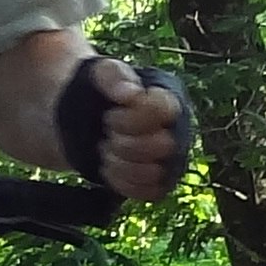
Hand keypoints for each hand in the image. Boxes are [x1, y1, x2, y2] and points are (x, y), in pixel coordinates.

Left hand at [73, 58, 191, 199]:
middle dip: (125, 143)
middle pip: (164, 146)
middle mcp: (179, 128)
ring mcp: (173, 157)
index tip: (110, 114)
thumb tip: (131, 95)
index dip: (131, 118)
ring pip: (157, 173)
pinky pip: (152, 192)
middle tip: (107, 134)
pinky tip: (109, 167)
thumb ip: (115, 76)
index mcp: (169, 96)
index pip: (163, 111)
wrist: (86, 118)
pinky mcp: (162, 181)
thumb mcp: (100, 73)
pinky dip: (124, 183)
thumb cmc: (100, 91)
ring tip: (107, 151)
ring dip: (122, 165)